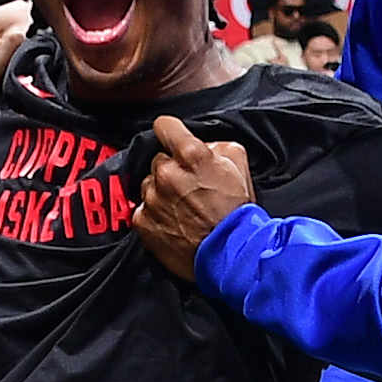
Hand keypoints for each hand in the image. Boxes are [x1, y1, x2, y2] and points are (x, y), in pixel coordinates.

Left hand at [134, 121, 256, 279]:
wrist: (231, 256)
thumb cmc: (237, 214)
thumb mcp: (239, 167)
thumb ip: (219, 147)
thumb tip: (206, 145)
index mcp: (190, 155)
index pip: (164, 125)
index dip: (170, 132)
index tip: (172, 140)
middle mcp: (167, 173)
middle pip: (158, 161)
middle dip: (171, 171)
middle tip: (189, 190)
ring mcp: (152, 199)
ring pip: (149, 186)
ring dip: (161, 194)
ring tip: (182, 211)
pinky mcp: (143, 222)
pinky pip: (142, 211)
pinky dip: (155, 217)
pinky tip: (174, 225)